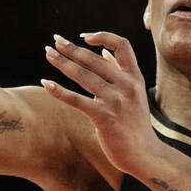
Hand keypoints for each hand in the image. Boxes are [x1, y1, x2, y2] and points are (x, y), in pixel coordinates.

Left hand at [42, 31, 158, 175]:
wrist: (145, 154)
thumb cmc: (136, 124)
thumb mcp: (135, 93)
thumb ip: (121, 72)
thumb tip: (106, 53)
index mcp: (135, 76)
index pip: (122, 44)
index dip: (103, 36)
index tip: (84, 37)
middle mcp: (127, 84)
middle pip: (94, 58)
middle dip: (71, 48)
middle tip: (54, 40)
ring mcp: (115, 100)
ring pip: (83, 74)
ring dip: (62, 62)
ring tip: (48, 54)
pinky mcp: (103, 116)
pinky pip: (76, 99)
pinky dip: (58, 90)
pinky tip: (45, 83)